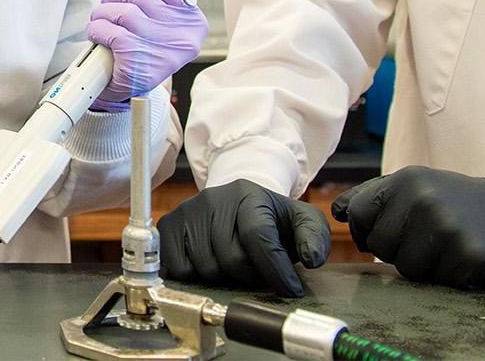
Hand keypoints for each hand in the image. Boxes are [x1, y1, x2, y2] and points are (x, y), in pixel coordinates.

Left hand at [88, 0, 207, 111]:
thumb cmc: (149, 50)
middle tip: (108, 3)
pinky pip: (110, 31)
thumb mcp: (170, 23)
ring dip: (104, 12)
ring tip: (101, 20)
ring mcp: (160, 48)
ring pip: (123, 11)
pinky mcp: (138, 61)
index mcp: (193, 22)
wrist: (132, 93)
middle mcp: (182, 35)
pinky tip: (98, 34)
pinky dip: (98, 29)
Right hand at [158, 179, 330, 296]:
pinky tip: (210, 264)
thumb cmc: (270, 218)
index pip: (258, 237)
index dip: (276, 270)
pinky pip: (179, 268)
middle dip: (249, 276)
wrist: (235, 203)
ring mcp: (188, 211)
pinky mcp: (169, 225)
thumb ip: (315, 237)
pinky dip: (195, 277)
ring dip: (224, 278)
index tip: (290, 290)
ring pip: (205, 267)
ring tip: (234, 266)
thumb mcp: (301, 221)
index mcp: (248, 195)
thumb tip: (310, 259)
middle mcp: (214, 198)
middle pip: (231, 258)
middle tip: (257, 272)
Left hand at [331, 166, 484, 289]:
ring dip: (426, 265)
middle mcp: (423, 199)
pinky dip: (450, 275)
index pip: (358, 215)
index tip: (392, 231)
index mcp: (406, 180)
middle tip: (431, 238)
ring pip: (406, 267)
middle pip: (380, 246)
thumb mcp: (418, 185)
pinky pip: (438, 280)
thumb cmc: (460, 204)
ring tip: (449, 246)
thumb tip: (337, 211)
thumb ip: (375, 196)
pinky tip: (466, 257)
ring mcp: (446, 227)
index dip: (368, 231)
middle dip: (400, 249)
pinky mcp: (468, 255)